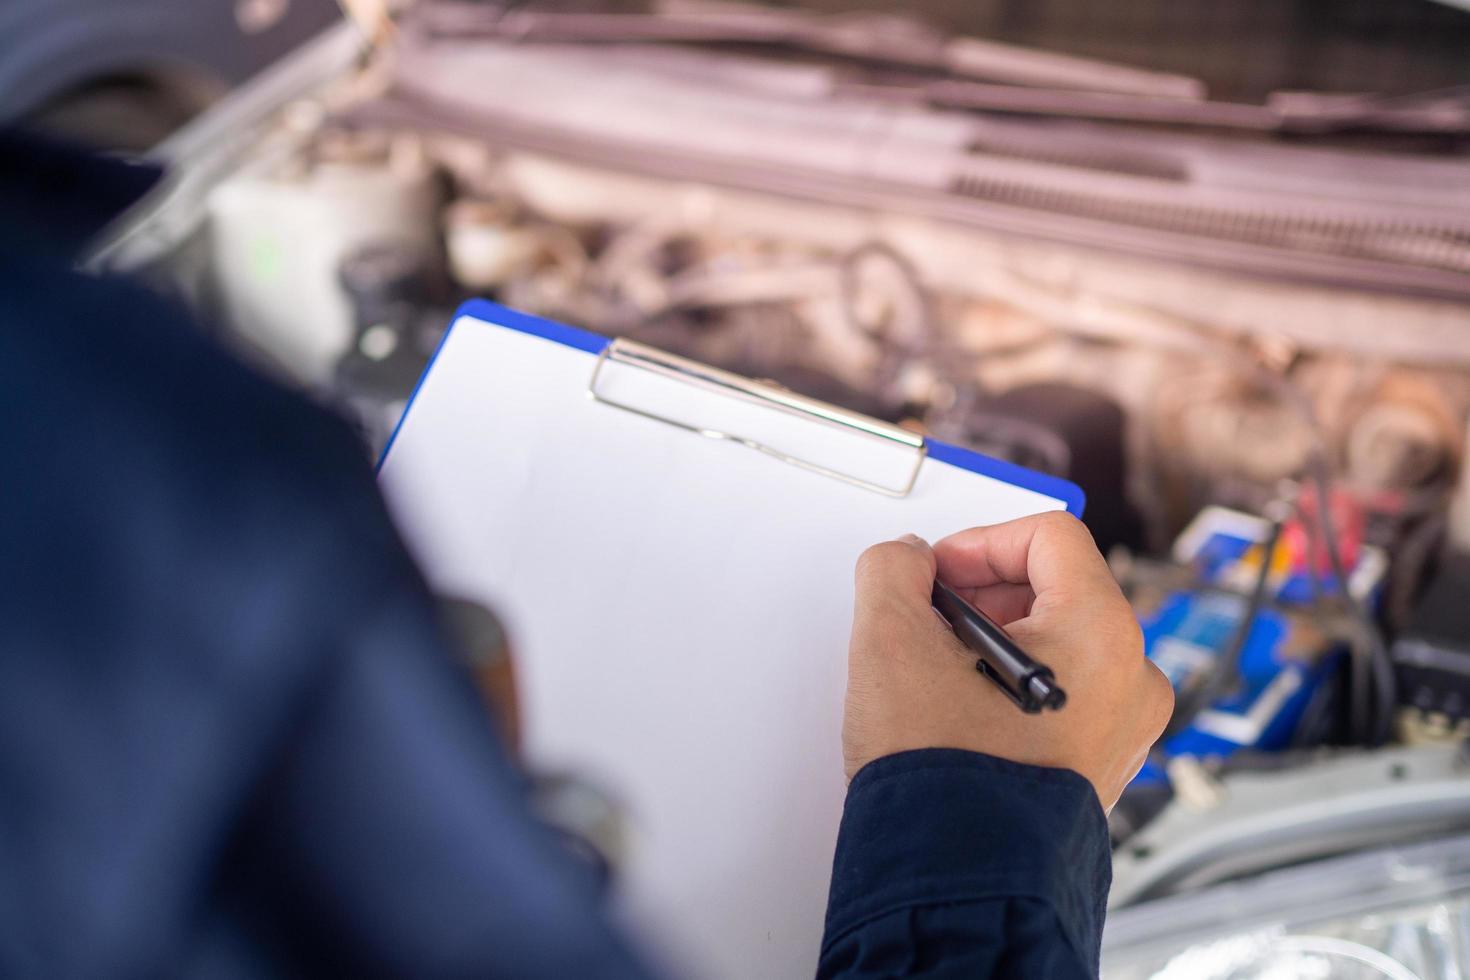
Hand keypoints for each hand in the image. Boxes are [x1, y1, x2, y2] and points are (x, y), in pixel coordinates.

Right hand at [843, 512, 1172, 810]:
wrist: (957, 881)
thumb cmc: (944, 776)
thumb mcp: (891, 641)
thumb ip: (894, 571)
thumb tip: (906, 562)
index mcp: (1103, 633)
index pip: (1049, 536)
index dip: (978, 543)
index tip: (935, 573)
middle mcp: (1132, 678)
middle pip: (1056, 589)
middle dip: (982, 596)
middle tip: (927, 622)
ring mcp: (1123, 728)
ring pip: (1057, 645)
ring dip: (992, 642)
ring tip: (937, 675)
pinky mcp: (1100, 767)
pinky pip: (1062, 696)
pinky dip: (1012, 687)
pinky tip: (960, 712)